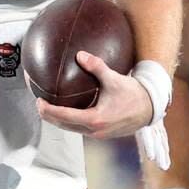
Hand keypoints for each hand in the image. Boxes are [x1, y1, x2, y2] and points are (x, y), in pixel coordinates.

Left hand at [35, 51, 152, 138]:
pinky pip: (80, 128)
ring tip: (48, 107)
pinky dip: (70, 121)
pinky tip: (67, 110)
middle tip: (38, 103)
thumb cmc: (133, 94)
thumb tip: (80, 54)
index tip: (38, 102)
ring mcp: (97, 134)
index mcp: (95, 119)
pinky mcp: (101, 133)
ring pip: (71, 129)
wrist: (150, 110)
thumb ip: (97, 66)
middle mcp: (94, 130)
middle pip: (64, 126)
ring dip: (58, 120)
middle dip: (49, 116)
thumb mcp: (115, 79)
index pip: (65, 116)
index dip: (49, 110)